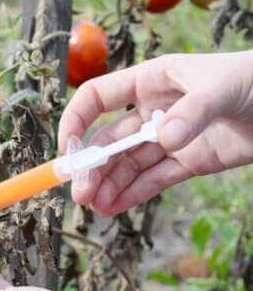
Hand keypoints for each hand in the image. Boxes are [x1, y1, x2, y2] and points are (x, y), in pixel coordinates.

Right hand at [59, 51, 252, 215]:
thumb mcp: (223, 86)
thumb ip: (193, 111)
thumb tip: (163, 139)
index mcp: (150, 81)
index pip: (96, 99)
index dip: (76, 122)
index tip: (68, 151)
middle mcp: (152, 110)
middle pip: (109, 141)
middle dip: (92, 167)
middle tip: (80, 193)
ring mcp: (168, 138)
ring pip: (128, 165)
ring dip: (108, 186)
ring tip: (94, 208)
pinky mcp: (187, 162)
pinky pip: (153, 179)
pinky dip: (133, 194)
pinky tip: (113, 209)